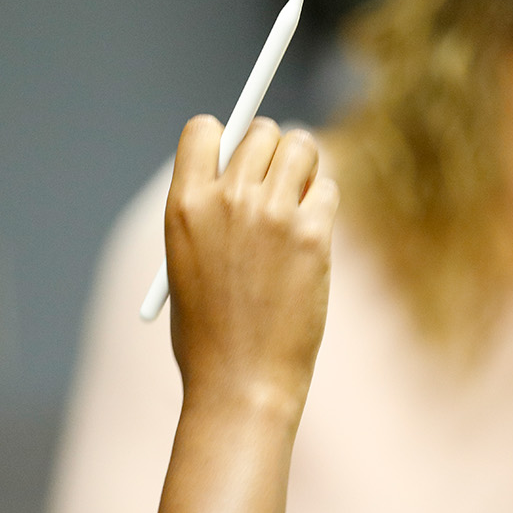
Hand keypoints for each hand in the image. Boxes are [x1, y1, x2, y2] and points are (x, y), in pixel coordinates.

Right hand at [163, 116, 337, 419]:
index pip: (203, 128)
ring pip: (303, 146)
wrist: (241, 383)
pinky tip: (311, 240)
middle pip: (261, 132)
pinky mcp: (313, 235)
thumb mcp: (186, 260)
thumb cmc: (209, 332)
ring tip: (297, 207)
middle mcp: (226, 199)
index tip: (235, 159)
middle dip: (272, 151)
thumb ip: (210, 209)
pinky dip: (323, 206)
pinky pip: (328, 189)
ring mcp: (271, 214)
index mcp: (184, 204)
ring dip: (304, 169)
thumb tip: (247, 165)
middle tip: (278, 183)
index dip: (223, 139)